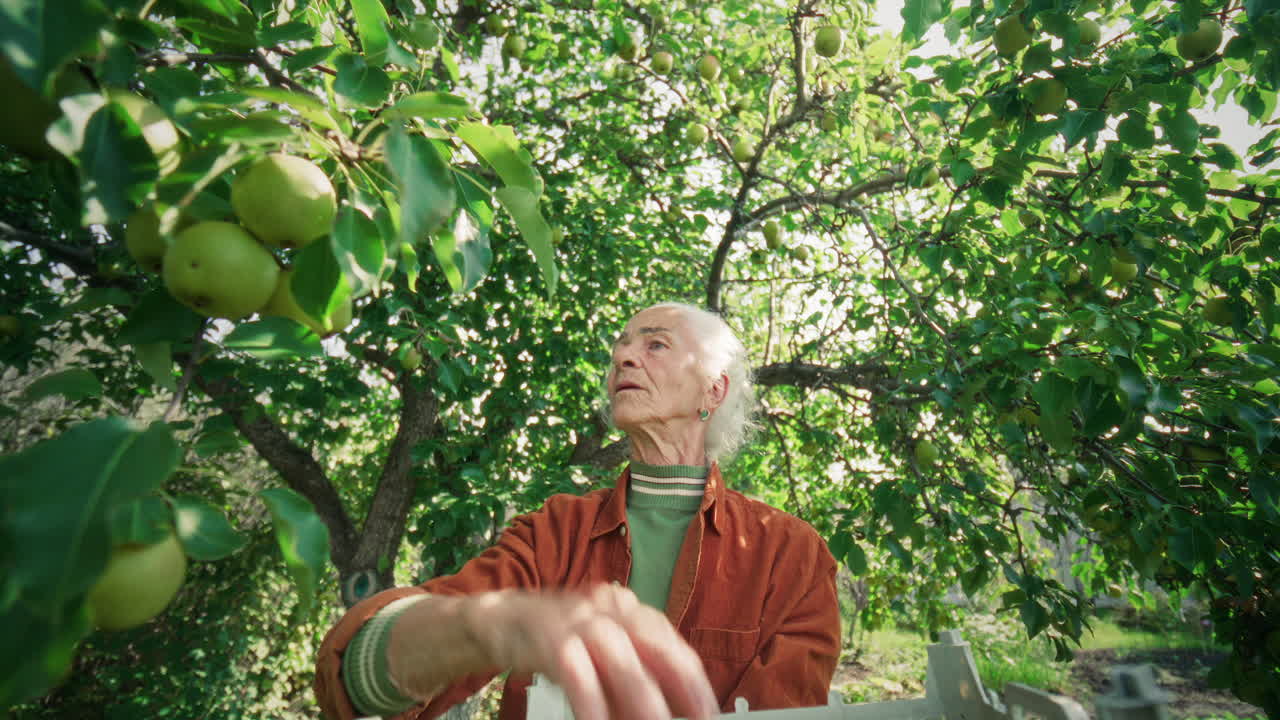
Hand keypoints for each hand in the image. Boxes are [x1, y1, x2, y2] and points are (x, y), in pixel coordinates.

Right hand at [464, 584, 718, 719]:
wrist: (500, 619)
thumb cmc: (559, 641)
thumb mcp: (600, 651)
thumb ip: (631, 675)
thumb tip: (664, 712)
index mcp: (631, 612)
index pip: (674, 648)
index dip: (696, 686)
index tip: (708, 715)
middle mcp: (611, 611)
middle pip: (657, 649)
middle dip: (681, 691)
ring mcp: (580, 620)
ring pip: (622, 660)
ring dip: (643, 702)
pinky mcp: (549, 636)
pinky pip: (577, 673)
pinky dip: (592, 703)